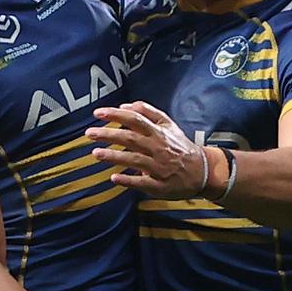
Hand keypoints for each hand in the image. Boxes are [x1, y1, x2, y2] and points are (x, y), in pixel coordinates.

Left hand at [86, 102, 207, 199]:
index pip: (135, 120)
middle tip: (89, 133)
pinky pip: (142, 181)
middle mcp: (157, 148)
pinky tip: (114, 178)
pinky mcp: (159, 184)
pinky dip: (128, 180)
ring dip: (114, 156)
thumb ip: (147, 113)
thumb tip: (125, 106)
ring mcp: (158, 167)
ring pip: (134, 159)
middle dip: (109, 135)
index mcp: (158, 132)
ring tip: (95, 153)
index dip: (116, 115)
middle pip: (131, 139)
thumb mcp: (168, 125)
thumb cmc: (180, 146)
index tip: (98, 113)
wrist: (201, 171)